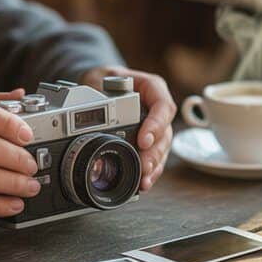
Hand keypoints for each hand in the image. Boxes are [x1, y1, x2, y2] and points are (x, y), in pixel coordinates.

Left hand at [82, 67, 175, 190]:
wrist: (99, 87)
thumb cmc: (102, 80)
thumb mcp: (97, 78)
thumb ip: (100, 91)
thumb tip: (96, 108)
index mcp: (152, 88)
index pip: (162, 106)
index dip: (156, 125)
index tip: (144, 140)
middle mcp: (158, 109)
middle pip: (164, 133)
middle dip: (154, 153)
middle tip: (144, 166)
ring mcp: (156, 127)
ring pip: (162, 149)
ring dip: (154, 165)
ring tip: (144, 179)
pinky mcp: (150, 142)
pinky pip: (155, 158)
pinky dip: (150, 171)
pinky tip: (144, 182)